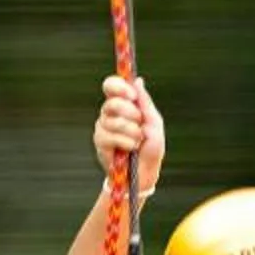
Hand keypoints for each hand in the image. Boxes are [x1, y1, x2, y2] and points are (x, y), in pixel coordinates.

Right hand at [94, 75, 164, 194]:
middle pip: (111, 102)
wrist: (144, 173)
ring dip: (131, 131)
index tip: (132, 95)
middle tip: (139, 121)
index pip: (111, 86)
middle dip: (130, 112)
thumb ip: (145, 103)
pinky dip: (126, 141)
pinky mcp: (100, 141)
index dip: (119, 87)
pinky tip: (131, 148)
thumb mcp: (154, 124)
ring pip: (113, 120)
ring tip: (138, 140)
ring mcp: (103, 127)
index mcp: (122, 104)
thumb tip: (138, 81)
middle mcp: (109, 113)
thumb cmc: (150, 148)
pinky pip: (110, 136)